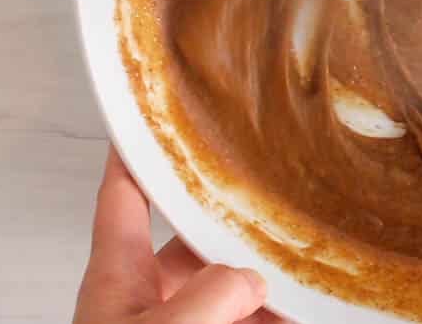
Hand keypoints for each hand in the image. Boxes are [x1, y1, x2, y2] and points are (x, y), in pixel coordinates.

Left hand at [74, 148, 285, 323]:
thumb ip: (208, 295)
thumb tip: (251, 278)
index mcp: (118, 276)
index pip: (122, 196)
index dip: (134, 152)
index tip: (149, 117)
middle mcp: (145, 297)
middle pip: (192, 241)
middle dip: (232, 221)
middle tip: (268, 192)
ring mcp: (175, 321)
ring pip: (226, 287)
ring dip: (263, 276)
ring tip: (303, 258)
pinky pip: (246, 318)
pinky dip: (275, 311)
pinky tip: (303, 307)